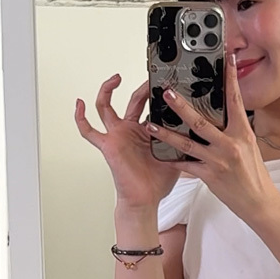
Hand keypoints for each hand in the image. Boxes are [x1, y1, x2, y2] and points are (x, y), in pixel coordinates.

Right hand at [74, 76, 179, 209]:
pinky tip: (79, 103)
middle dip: (142, 88)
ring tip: (115, 78)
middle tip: (152, 79)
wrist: (146, 200)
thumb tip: (200, 126)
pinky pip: (89, 131)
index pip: (150, 106)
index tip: (166, 82)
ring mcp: (117, 136)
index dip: (156, 94)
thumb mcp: (176, 154)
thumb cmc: (157, 181)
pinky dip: (81, 117)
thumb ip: (182, 138)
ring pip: (106, 107)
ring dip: (107, 90)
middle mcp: (129, 130)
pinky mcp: (107, 145)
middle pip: (133, 100)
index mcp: (145, 131)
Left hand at [159, 54, 277, 228]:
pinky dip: (172, 159)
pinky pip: (186, 166)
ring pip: (187, 143)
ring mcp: (218, 160)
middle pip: (201, 121)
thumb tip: (225, 113)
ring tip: (151, 125)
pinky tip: (160, 154)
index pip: (235, 101)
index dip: (230, 79)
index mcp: (242, 133)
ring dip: (166, 134)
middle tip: (167, 93)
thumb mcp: (249, 146)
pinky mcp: (209, 175)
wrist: (258, 202)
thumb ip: (235, 130)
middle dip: (181, 107)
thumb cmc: (253, 174)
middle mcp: (230, 144)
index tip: (226, 60)